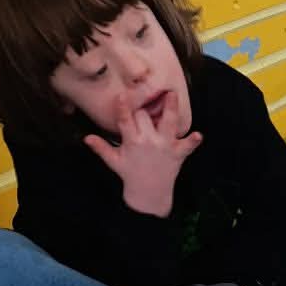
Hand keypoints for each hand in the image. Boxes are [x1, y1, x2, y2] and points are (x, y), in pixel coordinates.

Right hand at [83, 93, 201, 216]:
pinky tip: (199, 135)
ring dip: (171, 109)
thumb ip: (101, 148)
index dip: (123, 108)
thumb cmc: (130, 174)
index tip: (121, 96)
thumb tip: (86, 137)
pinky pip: (187, 147)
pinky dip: (193, 141)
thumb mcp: (114, 162)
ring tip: (173, 94)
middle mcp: (149, 141)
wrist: (149, 193)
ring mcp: (165, 147)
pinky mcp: (178, 154)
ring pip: (168, 124)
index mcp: (132, 142)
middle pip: (145, 117)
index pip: (126, 121)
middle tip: (145, 93)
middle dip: (143, 107)